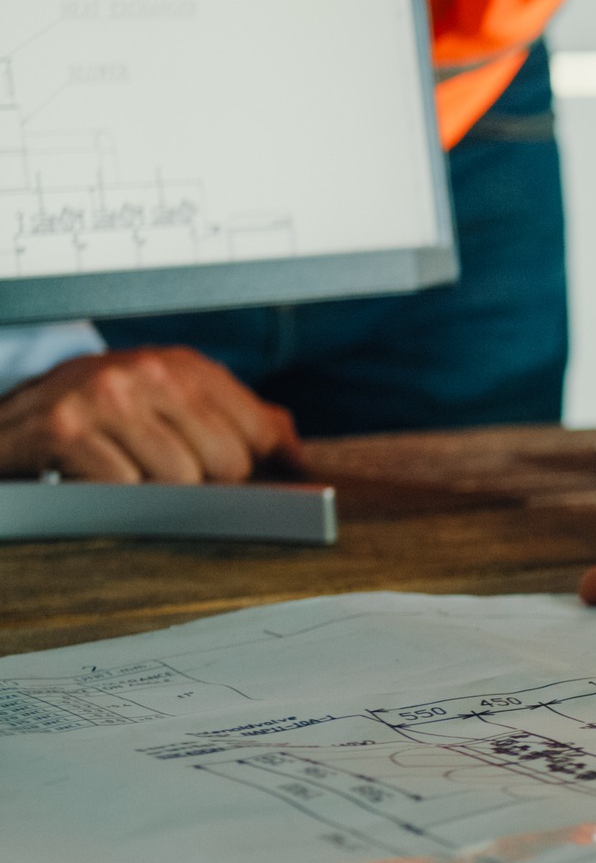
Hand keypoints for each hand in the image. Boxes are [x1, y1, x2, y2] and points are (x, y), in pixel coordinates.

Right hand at [0, 346, 295, 482]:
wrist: (6, 422)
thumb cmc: (99, 417)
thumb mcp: (169, 404)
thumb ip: (240, 421)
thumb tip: (299, 459)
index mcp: (186, 366)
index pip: (260, 432)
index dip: (259, 469)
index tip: (257, 487)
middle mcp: (150, 371)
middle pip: (227, 463)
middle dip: (204, 486)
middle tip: (165, 478)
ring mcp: (107, 396)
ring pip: (179, 480)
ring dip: (154, 494)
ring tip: (128, 474)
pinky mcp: (67, 429)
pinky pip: (125, 488)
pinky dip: (112, 496)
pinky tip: (94, 478)